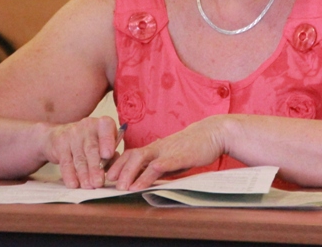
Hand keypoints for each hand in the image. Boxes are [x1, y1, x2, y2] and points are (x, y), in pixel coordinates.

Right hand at [43, 115, 119, 188]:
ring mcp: (73, 135)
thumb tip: (115, 168)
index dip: (107, 141)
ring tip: (88, 186)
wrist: (59, 136)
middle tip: (98, 182)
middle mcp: (87, 126)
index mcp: (102, 124)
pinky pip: (66, 162)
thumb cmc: (90, 142)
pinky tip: (74, 184)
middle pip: (92, 148)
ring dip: (84, 174)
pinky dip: (70, 175)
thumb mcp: (103, 144)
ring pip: (79, 157)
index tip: (108, 155)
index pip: (106, 127)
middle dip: (95, 167)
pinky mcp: (60, 144)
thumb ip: (111, 156)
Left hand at [106, 116, 226, 190]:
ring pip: (143, 158)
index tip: (108, 177)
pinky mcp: (181, 155)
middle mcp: (158, 147)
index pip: (131, 154)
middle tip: (109, 184)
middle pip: (132, 155)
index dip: (118, 165)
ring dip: (130, 173)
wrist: (213, 133)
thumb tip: (147, 179)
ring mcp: (168, 150)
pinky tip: (144, 181)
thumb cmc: (194, 146)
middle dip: (119, 170)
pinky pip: (163, 163)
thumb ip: (161, 166)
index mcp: (156, 148)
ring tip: (124, 188)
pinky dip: (151, 172)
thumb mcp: (173, 157)